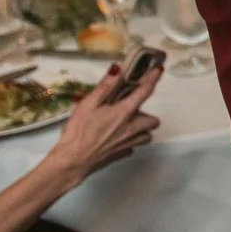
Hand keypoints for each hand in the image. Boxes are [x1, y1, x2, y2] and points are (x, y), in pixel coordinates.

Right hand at [42, 63, 162, 185]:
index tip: (157, 70)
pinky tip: (118, 137)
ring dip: (142, 128)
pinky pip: (134, 146)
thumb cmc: (78, 133)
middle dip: (146, 113)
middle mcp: (131, 128)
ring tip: (126, 123)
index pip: (145, 91)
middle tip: (131, 108)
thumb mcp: (88, 104)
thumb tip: (117, 70)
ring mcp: (128, 143)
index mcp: (124, 112)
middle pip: (152, 119)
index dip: (153, 78)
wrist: (72, 161)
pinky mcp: (122, 154)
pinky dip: (131, 141)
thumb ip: (105, 86)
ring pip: (146, 134)